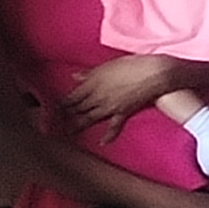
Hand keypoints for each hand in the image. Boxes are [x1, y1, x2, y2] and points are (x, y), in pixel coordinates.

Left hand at [60, 54, 190, 129]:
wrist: (154, 73)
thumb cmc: (131, 65)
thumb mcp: (107, 65)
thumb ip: (89, 73)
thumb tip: (75, 77)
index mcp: (93, 83)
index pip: (73, 96)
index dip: (62, 103)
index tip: (54, 108)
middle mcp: (98, 97)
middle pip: (78, 108)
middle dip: (66, 114)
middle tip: (57, 122)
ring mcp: (110, 106)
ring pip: (90, 118)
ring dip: (78, 125)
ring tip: (68, 132)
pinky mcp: (123, 112)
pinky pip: (113, 126)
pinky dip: (108, 135)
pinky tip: (102, 142)